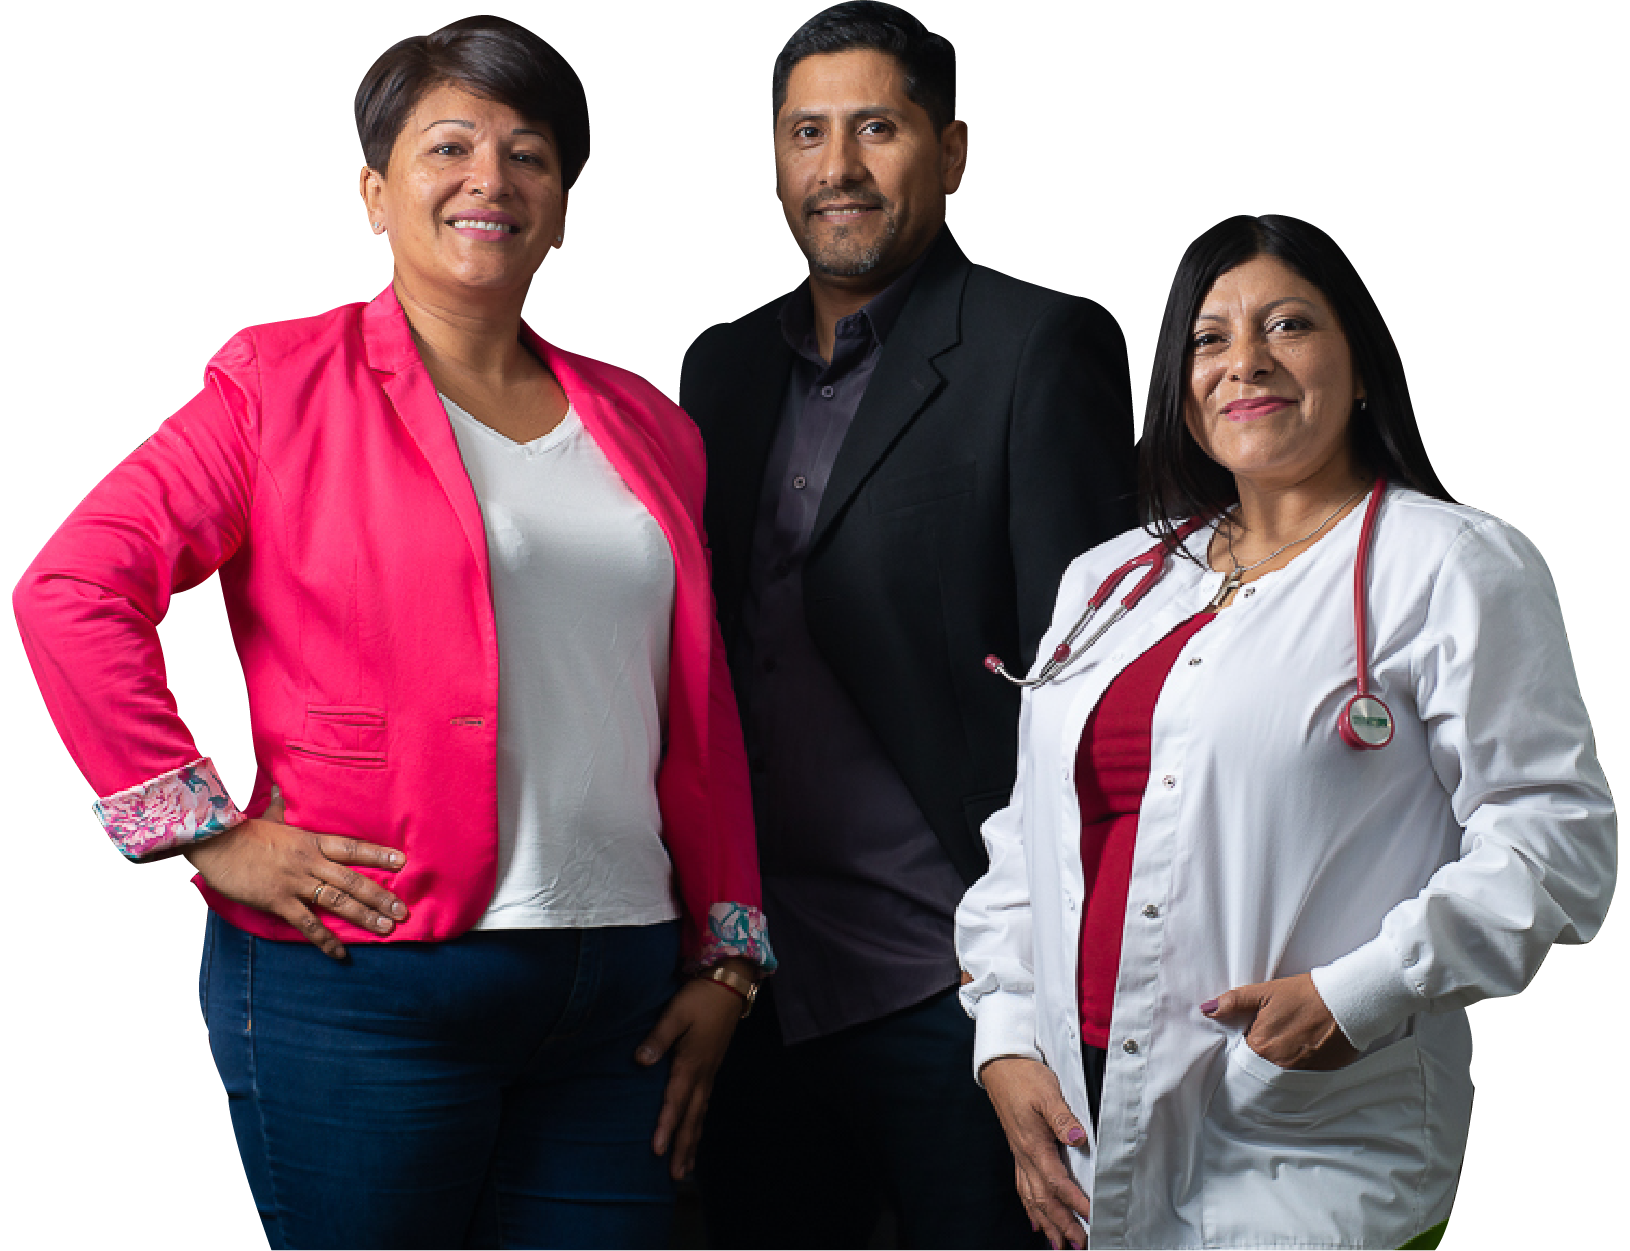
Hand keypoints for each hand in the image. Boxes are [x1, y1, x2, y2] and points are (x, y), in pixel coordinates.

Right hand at [182, 786, 408, 959]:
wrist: (215, 842)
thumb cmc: (242, 831)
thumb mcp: (271, 816)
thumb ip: (284, 807)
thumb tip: (282, 786)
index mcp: (311, 841)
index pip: (353, 848)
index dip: (379, 855)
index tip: (402, 862)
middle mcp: (310, 862)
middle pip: (353, 879)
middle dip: (381, 896)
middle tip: (403, 911)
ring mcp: (295, 882)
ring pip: (338, 901)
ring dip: (364, 916)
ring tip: (387, 928)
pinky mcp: (278, 901)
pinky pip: (307, 924)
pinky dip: (325, 940)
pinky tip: (340, 954)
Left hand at [633, 958, 751, 1178]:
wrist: (731, 984)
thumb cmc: (700, 997)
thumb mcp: (676, 1013)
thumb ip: (658, 1038)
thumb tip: (640, 1061)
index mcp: (691, 1063)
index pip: (675, 1102)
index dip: (665, 1127)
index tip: (656, 1151)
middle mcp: (703, 1073)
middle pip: (692, 1118)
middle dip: (683, 1147)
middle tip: (676, 1175)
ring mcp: (710, 1071)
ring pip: (701, 1114)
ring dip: (692, 1140)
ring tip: (686, 1166)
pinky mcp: (712, 1066)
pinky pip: (705, 1103)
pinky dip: (699, 1123)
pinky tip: (695, 1130)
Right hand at [979, 1057, 1090, 1250]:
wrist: (1001, 1067)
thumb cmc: (1024, 1077)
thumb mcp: (1047, 1093)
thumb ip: (1062, 1118)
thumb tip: (1077, 1138)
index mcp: (1033, 1144)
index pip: (1057, 1181)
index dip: (1075, 1201)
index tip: (1091, 1216)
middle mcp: (1025, 1154)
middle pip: (1043, 1198)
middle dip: (1061, 1224)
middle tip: (1077, 1244)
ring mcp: (1020, 1154)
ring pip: (1032, 1197)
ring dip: (1046, 1222)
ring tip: (1058, 1244)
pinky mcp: (1019, 1150)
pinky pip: (1023, 1186)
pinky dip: (1030, 1207)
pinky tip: (1035, 1219)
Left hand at [1201, 972, 1358, 1069]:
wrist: (1346, 1002)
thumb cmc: (1305, 995)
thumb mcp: (1265, 992)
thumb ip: (1233, 1002)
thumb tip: (1207, 1009)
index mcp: (1260, 1045)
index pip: (1239, 1056)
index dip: (1242, 1048)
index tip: (1248, 1040)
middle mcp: (1277, 1066)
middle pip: (1258, 1069)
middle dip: (1258, 1060)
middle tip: (1270, 1042)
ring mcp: (1298, 1074)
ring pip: (1278, 1076)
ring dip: (1277, 1066)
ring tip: (1286, 1046)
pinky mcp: (1318, 1077)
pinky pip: (1298, 1080)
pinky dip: (1296, 1071)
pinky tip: (1301, 1054)